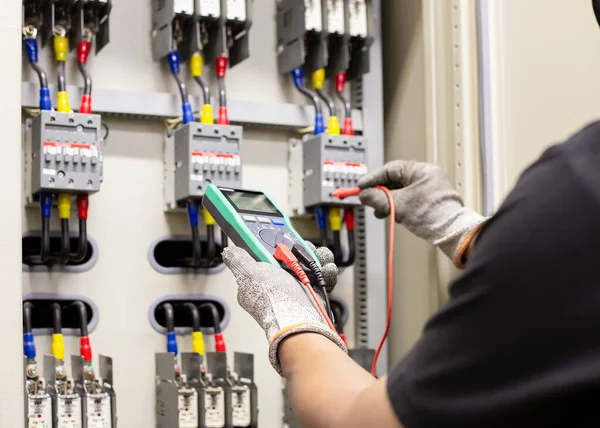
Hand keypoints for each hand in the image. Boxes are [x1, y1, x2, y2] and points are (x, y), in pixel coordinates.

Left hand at [222, 243, 345, 374]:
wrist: (297, 319)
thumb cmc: (272, 299)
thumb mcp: (248, 273)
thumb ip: (238, 260)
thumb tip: (229, 251)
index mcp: (261, 278)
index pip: (270, 253)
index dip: (278, 244)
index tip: (285, 239)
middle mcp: (279, 283)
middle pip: (293, 256)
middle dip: (302, 250)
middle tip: (305, 250)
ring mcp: (297, 288)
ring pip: (310, 264)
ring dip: (317, 258)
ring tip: (320, 259)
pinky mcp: (313, 293)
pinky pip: (322, 276)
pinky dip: (327, 271)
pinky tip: (326, 269)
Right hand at [358, 160, 485, 265]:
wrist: (450, 232)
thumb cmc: (432, 214)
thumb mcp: (398, 204)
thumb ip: (377, 198)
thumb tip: (364, 195)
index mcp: (421, 170)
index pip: (390, 169)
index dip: (373, 178)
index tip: (361, 186)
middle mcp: (426, 177)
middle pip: (394, 181)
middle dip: (380, 192)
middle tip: (368, 200)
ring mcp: (428, 190)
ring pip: (400, 192)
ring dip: (388, 202)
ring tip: (380, 212)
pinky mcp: (429, 202)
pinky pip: (408, 200)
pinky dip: (397, 207)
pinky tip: (392, 215)